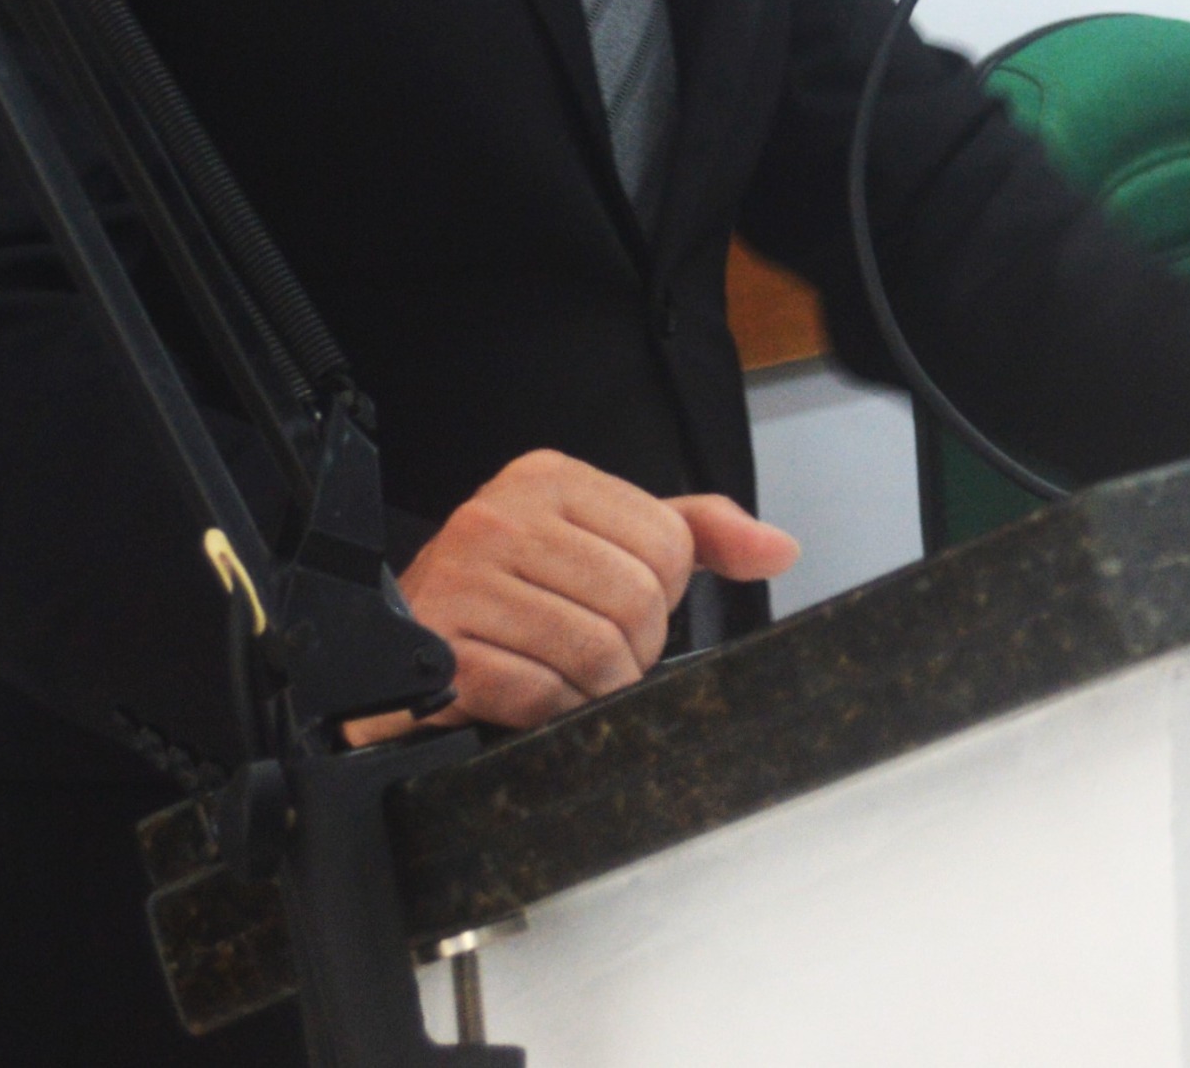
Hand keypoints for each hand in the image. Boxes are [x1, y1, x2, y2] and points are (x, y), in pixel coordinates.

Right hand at [346, 448, 797, 742]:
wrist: (408, 638)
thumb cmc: (516, 590)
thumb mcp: (608, 540)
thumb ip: (699, 533)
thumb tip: (781, 549)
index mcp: (549, 479)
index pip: (671, 544)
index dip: (664, 595)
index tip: (627, 607)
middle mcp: (500, 516)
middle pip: (637, 601)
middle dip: (632, 649)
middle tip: (598, 654)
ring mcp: (461, 578)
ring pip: (593, 650)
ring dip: (592, 686)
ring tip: (565, 676)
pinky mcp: (438, 646)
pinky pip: (536, 693)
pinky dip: (548, 710)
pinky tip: (528, 696)